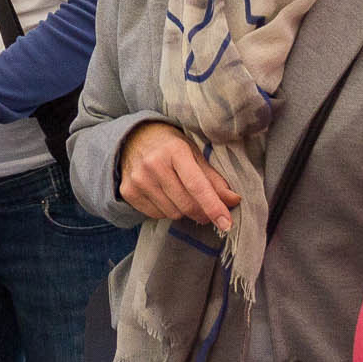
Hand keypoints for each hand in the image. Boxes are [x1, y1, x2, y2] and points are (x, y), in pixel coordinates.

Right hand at [117, 121, 239, 230]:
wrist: (133, 138)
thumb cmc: (170, 146)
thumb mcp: (194, 154)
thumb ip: (214, 179)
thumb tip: (234, 200)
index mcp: (174, 151)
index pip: (197, 185)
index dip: (214, 207)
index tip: (226, 223)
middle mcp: (153, 164)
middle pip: (186, 205)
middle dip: (202, 212)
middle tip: (207, 209)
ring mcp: (138, 179)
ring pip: (172, 213)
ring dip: (183, 211)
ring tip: (180, 194)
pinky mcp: (128, 191)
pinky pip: (156, 215)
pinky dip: (166, 210)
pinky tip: (165, 195)